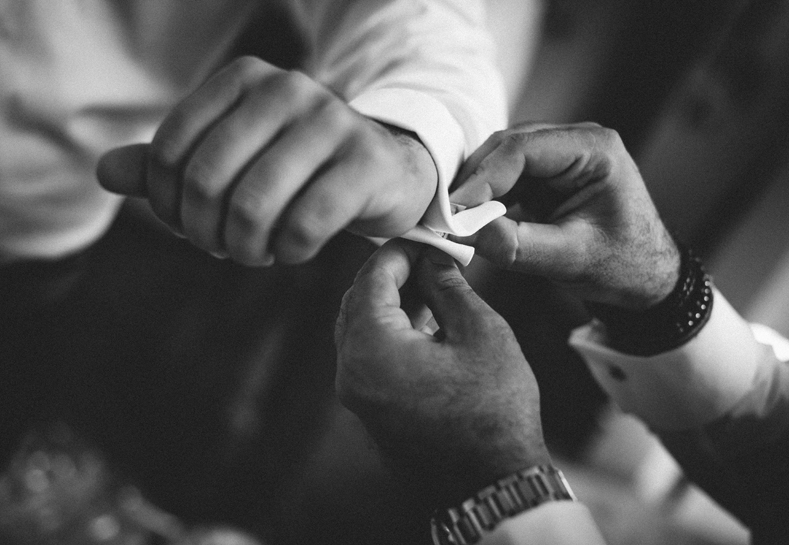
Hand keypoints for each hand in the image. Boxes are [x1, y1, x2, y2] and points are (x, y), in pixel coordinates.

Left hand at [97, 56, 436, 265]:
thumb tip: (104, 173)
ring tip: (254, 252)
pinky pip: (305, 224)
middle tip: (221, 248)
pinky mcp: (365, 161)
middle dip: (205, 232)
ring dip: (245, 248)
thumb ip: (172, 164)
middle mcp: (287, 88)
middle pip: (208, 181)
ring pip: (254, 206)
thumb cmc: (296, 169)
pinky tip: (291, 250)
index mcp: (243, 80)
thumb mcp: (232, 159)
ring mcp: (331, 121)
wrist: (383, 169)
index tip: (187, 227)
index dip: (167, 204)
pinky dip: (288, 251)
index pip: (171, 150)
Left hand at [335, 239, 549, 506]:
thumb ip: (448, 287)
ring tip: (433, 284)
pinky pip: (369, 356)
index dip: (399, 251)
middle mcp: (352, 372)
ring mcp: (357, 394)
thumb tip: (433, 259)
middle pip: (358, 302)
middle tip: (430, 258)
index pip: (371, 279)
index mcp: (372, 349)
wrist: (492, 483)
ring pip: (361, 328)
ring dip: (391, 302)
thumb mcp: (480, 333)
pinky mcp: (370, 409)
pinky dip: (390, 331)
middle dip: (391, 274)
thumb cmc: (494, 410)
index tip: (425, 238)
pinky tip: (425, 320)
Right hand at [450, 123, 679, 310]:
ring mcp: (561, 154)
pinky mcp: (547, 173)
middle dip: (474, 181)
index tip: (452, 211)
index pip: (522, 149)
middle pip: (507, 146)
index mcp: (595, 149)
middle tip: (444, 215)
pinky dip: (486, 196)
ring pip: (501, 159)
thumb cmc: (623, 266)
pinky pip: (506, 176)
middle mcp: (577, 140)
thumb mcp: (569, 259)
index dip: (482, 178)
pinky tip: (472, 218)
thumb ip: (514, 245)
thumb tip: (461, 233)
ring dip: (477, 188)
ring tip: (454, 219)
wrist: (646, 277)